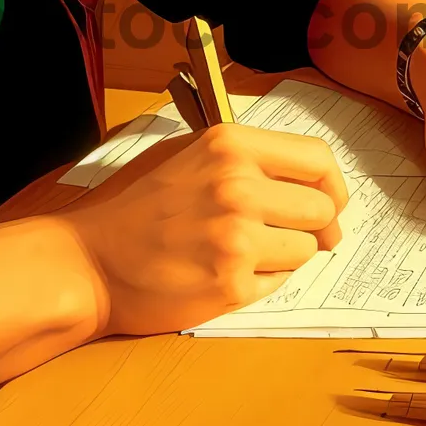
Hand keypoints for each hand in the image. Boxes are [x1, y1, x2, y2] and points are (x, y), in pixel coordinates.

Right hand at [58, 122, 347, 336]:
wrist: (93, 258)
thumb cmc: (140, 207)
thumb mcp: (191, 154)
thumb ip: (247, 158)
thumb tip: (310, 179)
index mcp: (230, 144)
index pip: (317, 158)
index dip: (332, 184)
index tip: (327, 200)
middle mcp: (237, 183)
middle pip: (323, 208)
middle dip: (313, 226)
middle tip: (288, 234)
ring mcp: (236, 234)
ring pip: (307, 248)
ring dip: (285, 254)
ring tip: (240, 251)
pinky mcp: (231, 282)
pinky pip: (279, 281)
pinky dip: (261, 280)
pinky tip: (223, 271)